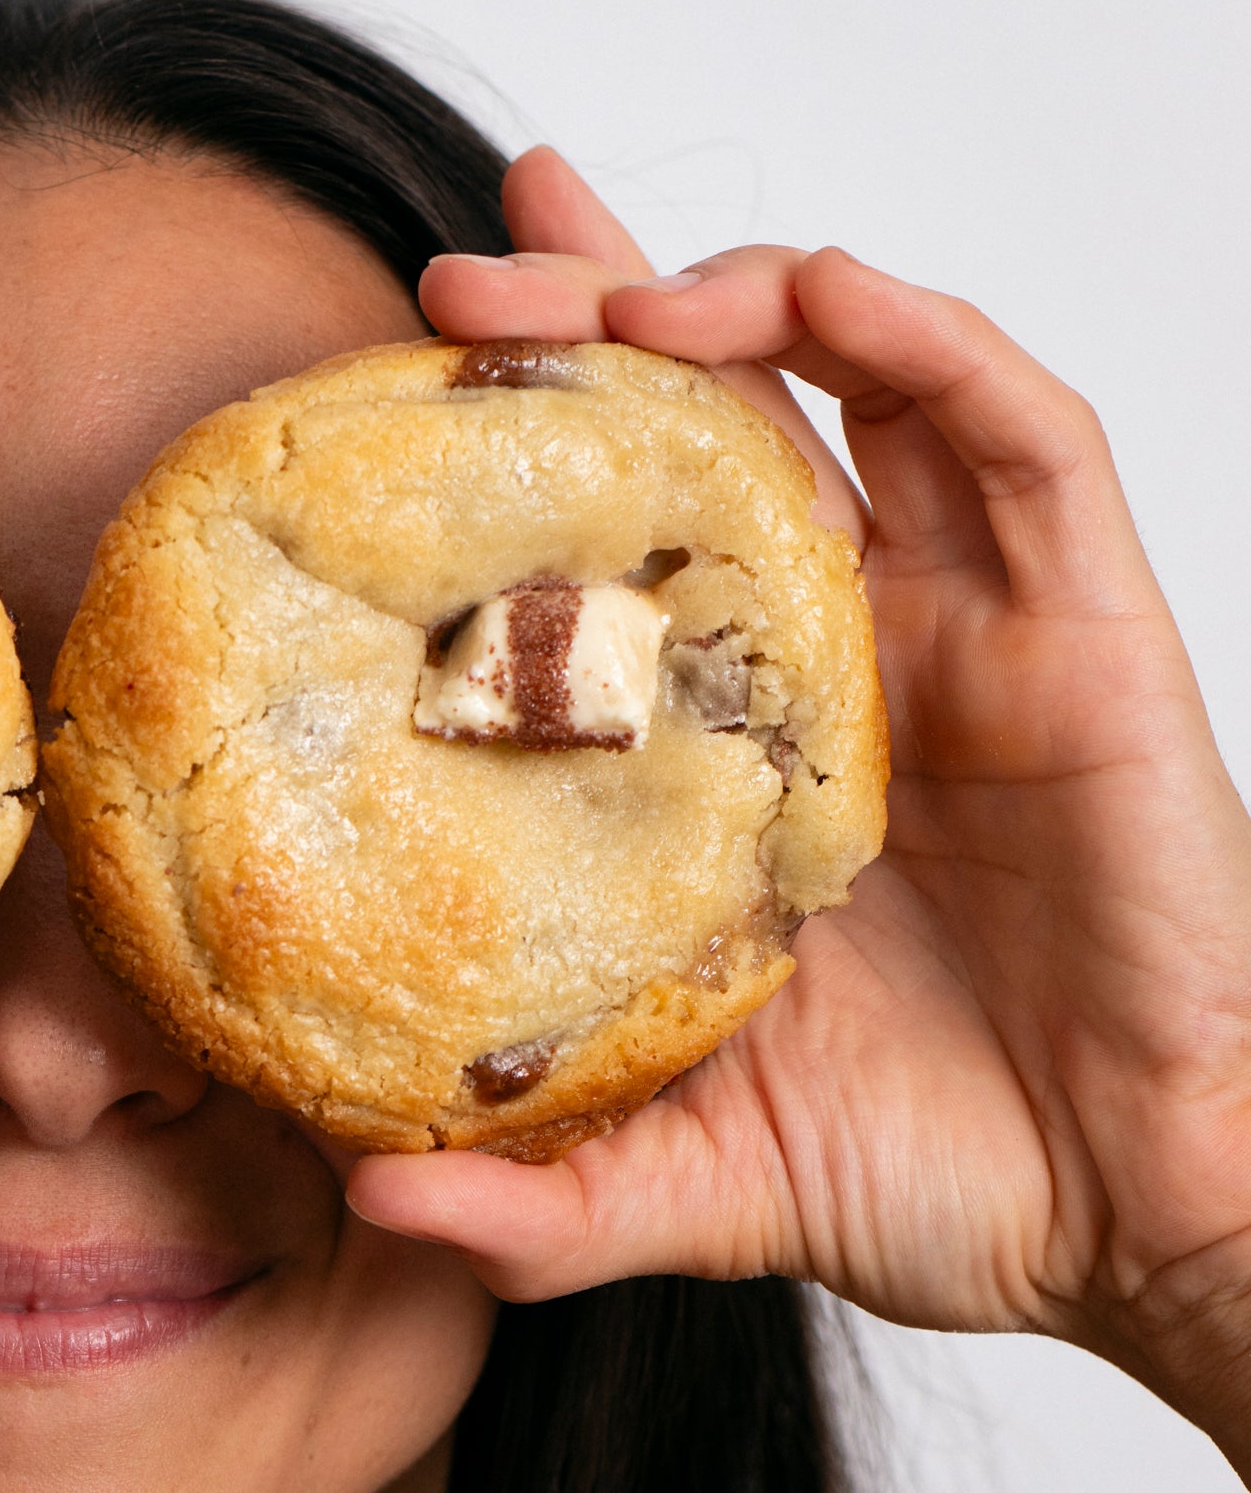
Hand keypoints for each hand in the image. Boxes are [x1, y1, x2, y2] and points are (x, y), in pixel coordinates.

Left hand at [345, 151, 1250, 1468]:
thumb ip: (535, 1205)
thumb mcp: (687, 1185)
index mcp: (733, 752)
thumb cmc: (929, 1172)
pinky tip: (821, 301)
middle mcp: (842, 661)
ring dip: (739, 300)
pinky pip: (1018, 434)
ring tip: (610, 292)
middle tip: (461, 278)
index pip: (614, 547)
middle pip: (716, 423)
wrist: (1125, 1214)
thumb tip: (366, 1202)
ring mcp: (965, 631)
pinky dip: (925, 342)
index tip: (385, 380)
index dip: (520, 449)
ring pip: (862, 385)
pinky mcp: (1083, 627)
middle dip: (594, 319)